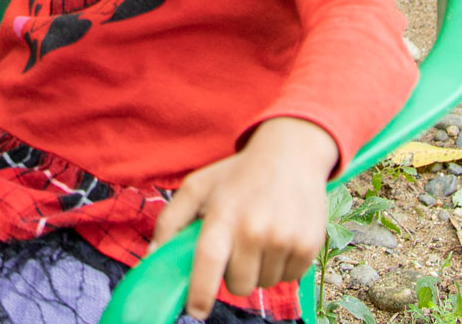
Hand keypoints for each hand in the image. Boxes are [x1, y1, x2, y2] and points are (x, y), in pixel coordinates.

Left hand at [151, 118, 338, 317]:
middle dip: (233, 274)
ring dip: (259, 269)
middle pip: (238, 284)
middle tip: (237, 247)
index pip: (207, 261)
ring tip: (260, 236)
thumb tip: (153, 256)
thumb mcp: (198, 186)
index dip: (200, 292)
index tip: (195, 311)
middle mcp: (254, 228)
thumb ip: (171, 220)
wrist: (291, 153)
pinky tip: (280, 236)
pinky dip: (282, 265)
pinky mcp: (309, 245)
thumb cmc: (237, 174)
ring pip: (264, 284)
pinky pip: (289, 277)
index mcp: (222, 213)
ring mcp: (284, 238)